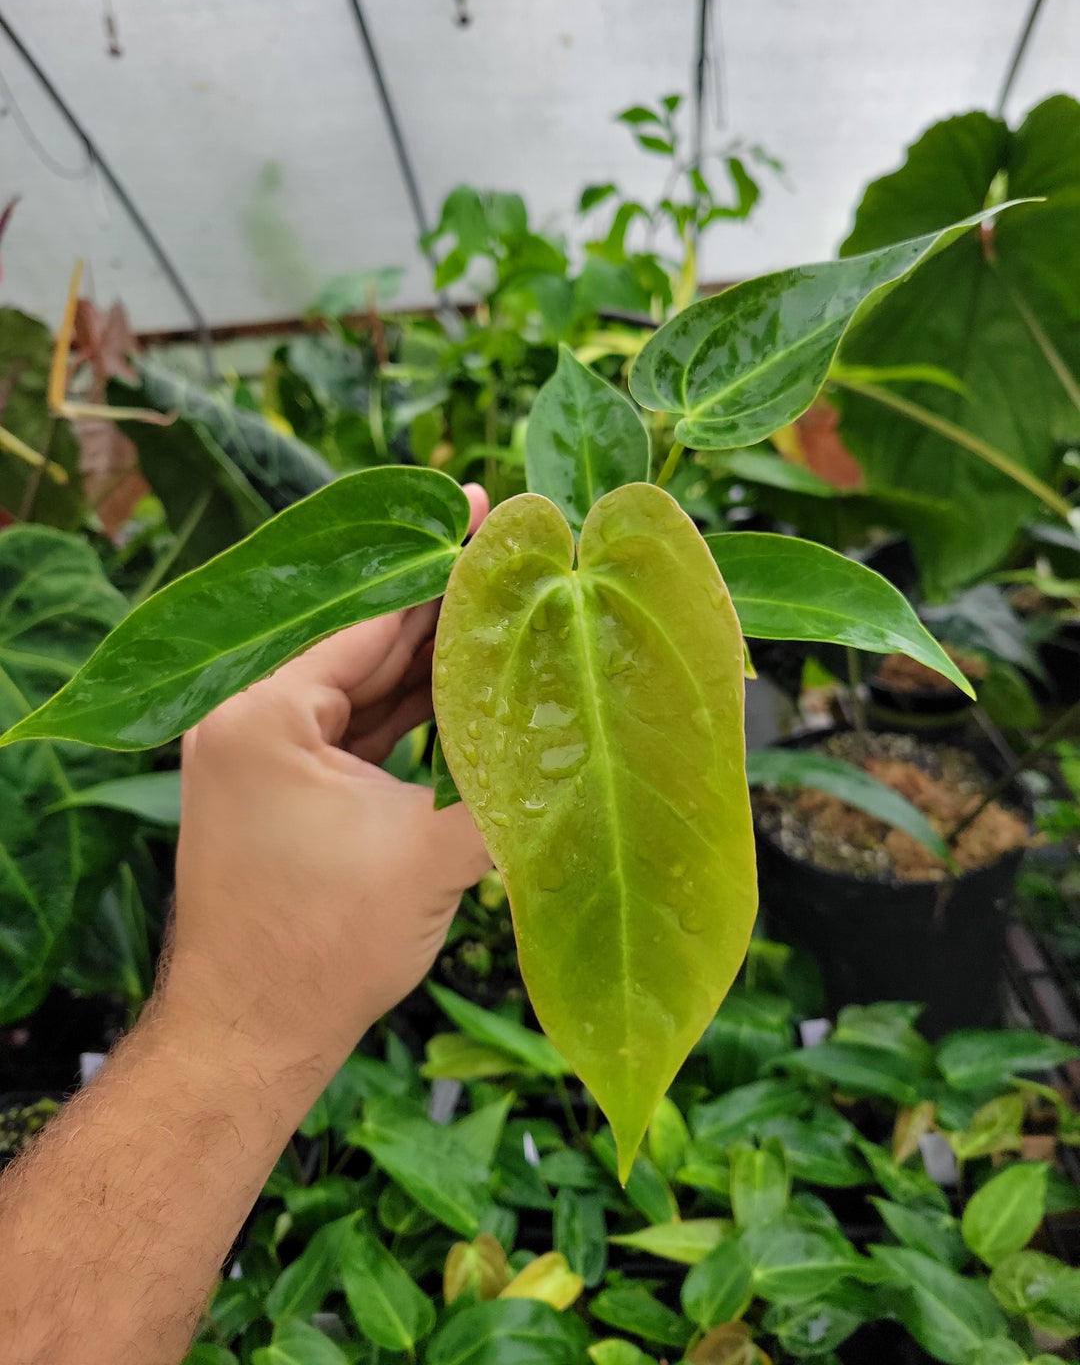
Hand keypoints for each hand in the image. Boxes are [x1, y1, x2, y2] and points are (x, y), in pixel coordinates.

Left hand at [161, 484, 491, 1091]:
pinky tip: (462, 692)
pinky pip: (348, 734)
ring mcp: (256, 759)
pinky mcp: (275, 794)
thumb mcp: (433, 857)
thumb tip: (594, 749)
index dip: (439, 575)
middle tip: (511, 567)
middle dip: (439, 615)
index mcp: (265, 715)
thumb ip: (513, 791)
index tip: (485, 517)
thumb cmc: (324, 951)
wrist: (249, 1040)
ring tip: (501, 621)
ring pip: (359, 693)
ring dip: (426, 667)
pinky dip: (401, 717)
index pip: (370, 621)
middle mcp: (247, 722)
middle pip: (363, 649)